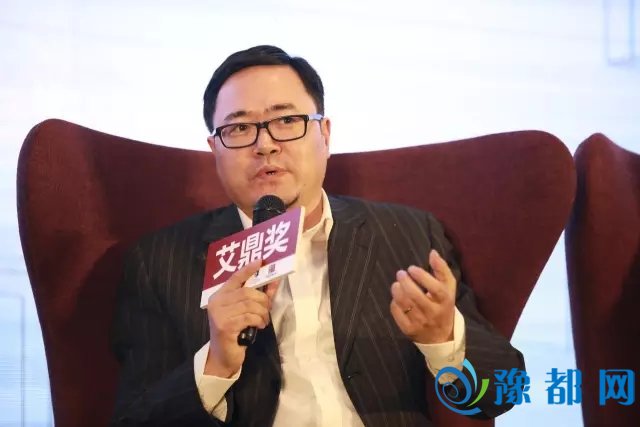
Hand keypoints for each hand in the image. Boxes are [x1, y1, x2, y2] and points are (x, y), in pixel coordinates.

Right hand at [204, 260, 279, 376]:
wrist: (222, 356)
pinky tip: (259, 326)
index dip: (248, 269)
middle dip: (262, 299)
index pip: (235, 277)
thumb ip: (257, 297)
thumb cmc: (235, 332)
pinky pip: (249, 317)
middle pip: (247, 292)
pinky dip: (259, 320)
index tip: (260, 261)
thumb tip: (274, 281)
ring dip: (262, 312)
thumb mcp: (244, 312)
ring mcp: (219, 314)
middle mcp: (216, 302)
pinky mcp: (225, 326)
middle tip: (267, 308)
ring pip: (250, 304)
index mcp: (219, 295)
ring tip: (263, 320)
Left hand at [390, 249, 456, 343]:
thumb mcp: (448, 287)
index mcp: (445, 300)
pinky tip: (397, 298)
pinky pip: (397, 314)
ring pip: (405, 305)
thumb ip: (441, 269)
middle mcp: (433, 313)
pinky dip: (394, 303)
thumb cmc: (443, 304)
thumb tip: (432, 252)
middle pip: (417, 297)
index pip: (435, 288)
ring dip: (397, 291)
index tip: (412, 268)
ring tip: (396, 284)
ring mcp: (420, 322)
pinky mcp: (409, 329)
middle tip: (400, 273)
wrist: (441, 335)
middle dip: (406, 283)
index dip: (423, 277)